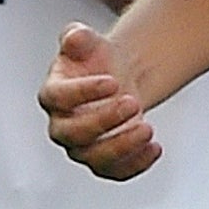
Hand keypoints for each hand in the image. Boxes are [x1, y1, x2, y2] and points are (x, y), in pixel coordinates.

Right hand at [40, 21, 161, 178]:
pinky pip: (116, 172)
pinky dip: (136, 164)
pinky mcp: (104, 161)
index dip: (83, 92)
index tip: (112, 81)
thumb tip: (75, 37)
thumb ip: (77, 36)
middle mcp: (63, 126)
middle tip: (132, 102)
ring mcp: (82, 147)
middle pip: (74, 134)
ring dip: (122, 146)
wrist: (114, 78)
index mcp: (53, 94)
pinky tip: (154, 147)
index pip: (57, 98)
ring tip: (147, 128)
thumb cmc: (94, 60)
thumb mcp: (86, 41)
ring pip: (95, 159)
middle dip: (105, 120)